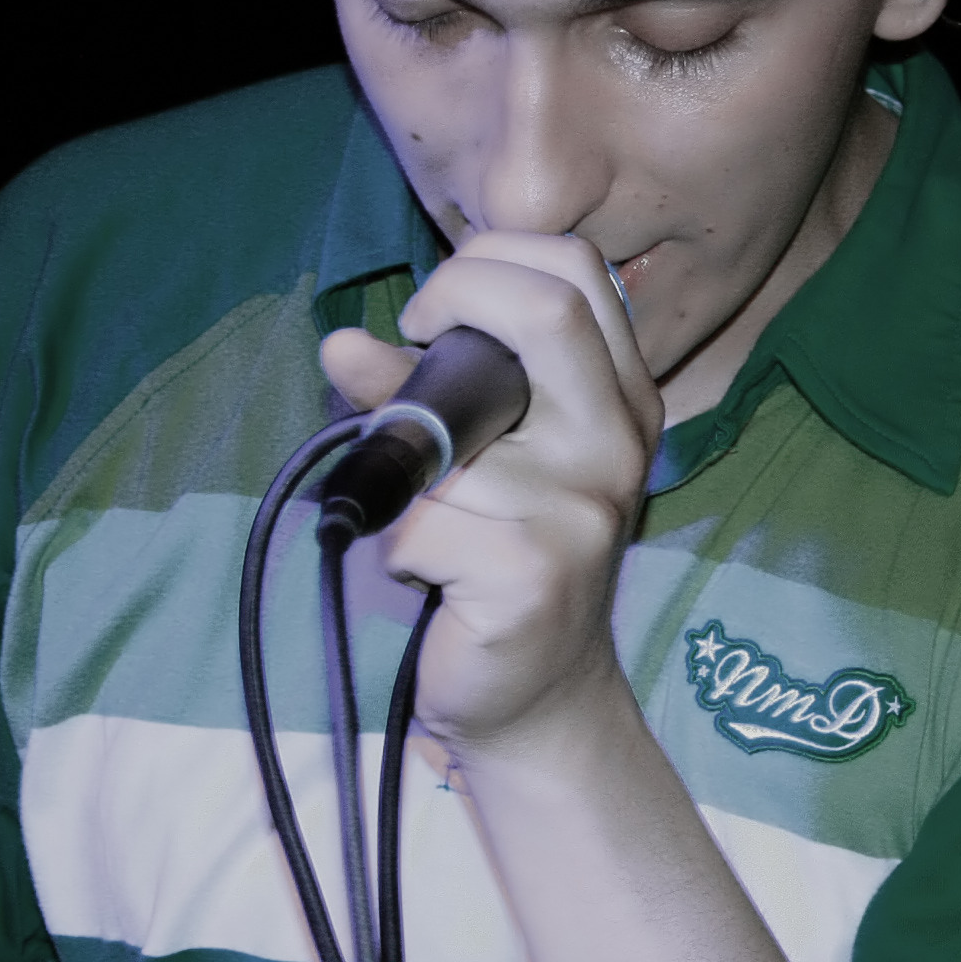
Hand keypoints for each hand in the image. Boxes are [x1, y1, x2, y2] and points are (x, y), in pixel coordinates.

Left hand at [318, 231, 659, 751]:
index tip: (431, 316)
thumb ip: (417, 392)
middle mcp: (617, 442)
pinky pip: (421, 524)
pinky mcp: (535, 574)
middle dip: (451, 308)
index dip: (486, 263)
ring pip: (449, 436)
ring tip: (430, 526)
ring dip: (405, 478)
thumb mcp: (469, 458)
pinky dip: (400, 548)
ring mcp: (583, 509)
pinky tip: (432, 579)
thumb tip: (342, 345)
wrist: (538, 699)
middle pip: (546, 311)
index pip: (573, 267)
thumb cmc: (497, 562)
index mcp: (618, 397)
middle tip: (409, 365)